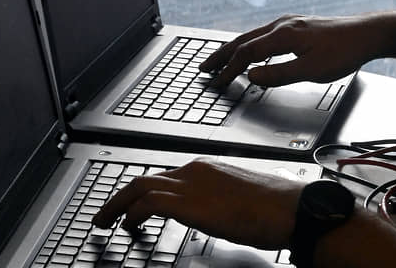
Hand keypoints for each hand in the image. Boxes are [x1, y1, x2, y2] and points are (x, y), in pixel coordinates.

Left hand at [92, 159, 304, 249]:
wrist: (289, 207)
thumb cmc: (275, 207)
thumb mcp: (240, 200)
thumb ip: (219, 203)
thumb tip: (212, 216)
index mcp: (207, 168)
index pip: (166, 177)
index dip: (145, 193)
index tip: (135, 206)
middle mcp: (195, 170)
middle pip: (146, 178)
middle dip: (121, 196)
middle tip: (107, 214)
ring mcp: (190, 184)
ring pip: (140, 187)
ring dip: (118, 205)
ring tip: (106, 221)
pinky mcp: (188, 202)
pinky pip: (148, 204)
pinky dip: (132, 214)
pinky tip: (130, 227)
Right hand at [200, 14, 381, 87]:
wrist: (368, 34)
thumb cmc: (344, 51)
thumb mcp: (312, 69)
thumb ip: (280, 74)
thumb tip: (252, 75)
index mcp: (284, 35)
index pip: (247, 52)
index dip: (229, 68)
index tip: (216, 82)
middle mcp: (283, 25)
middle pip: (244, 40)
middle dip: (222, 55)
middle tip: (204, 67)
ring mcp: (290, 24)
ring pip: (253, 36)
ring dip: (234, 49)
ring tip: (221, 60)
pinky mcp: (298, 27)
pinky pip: (265, 35)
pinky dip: (250, 45)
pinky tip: (252, 51)